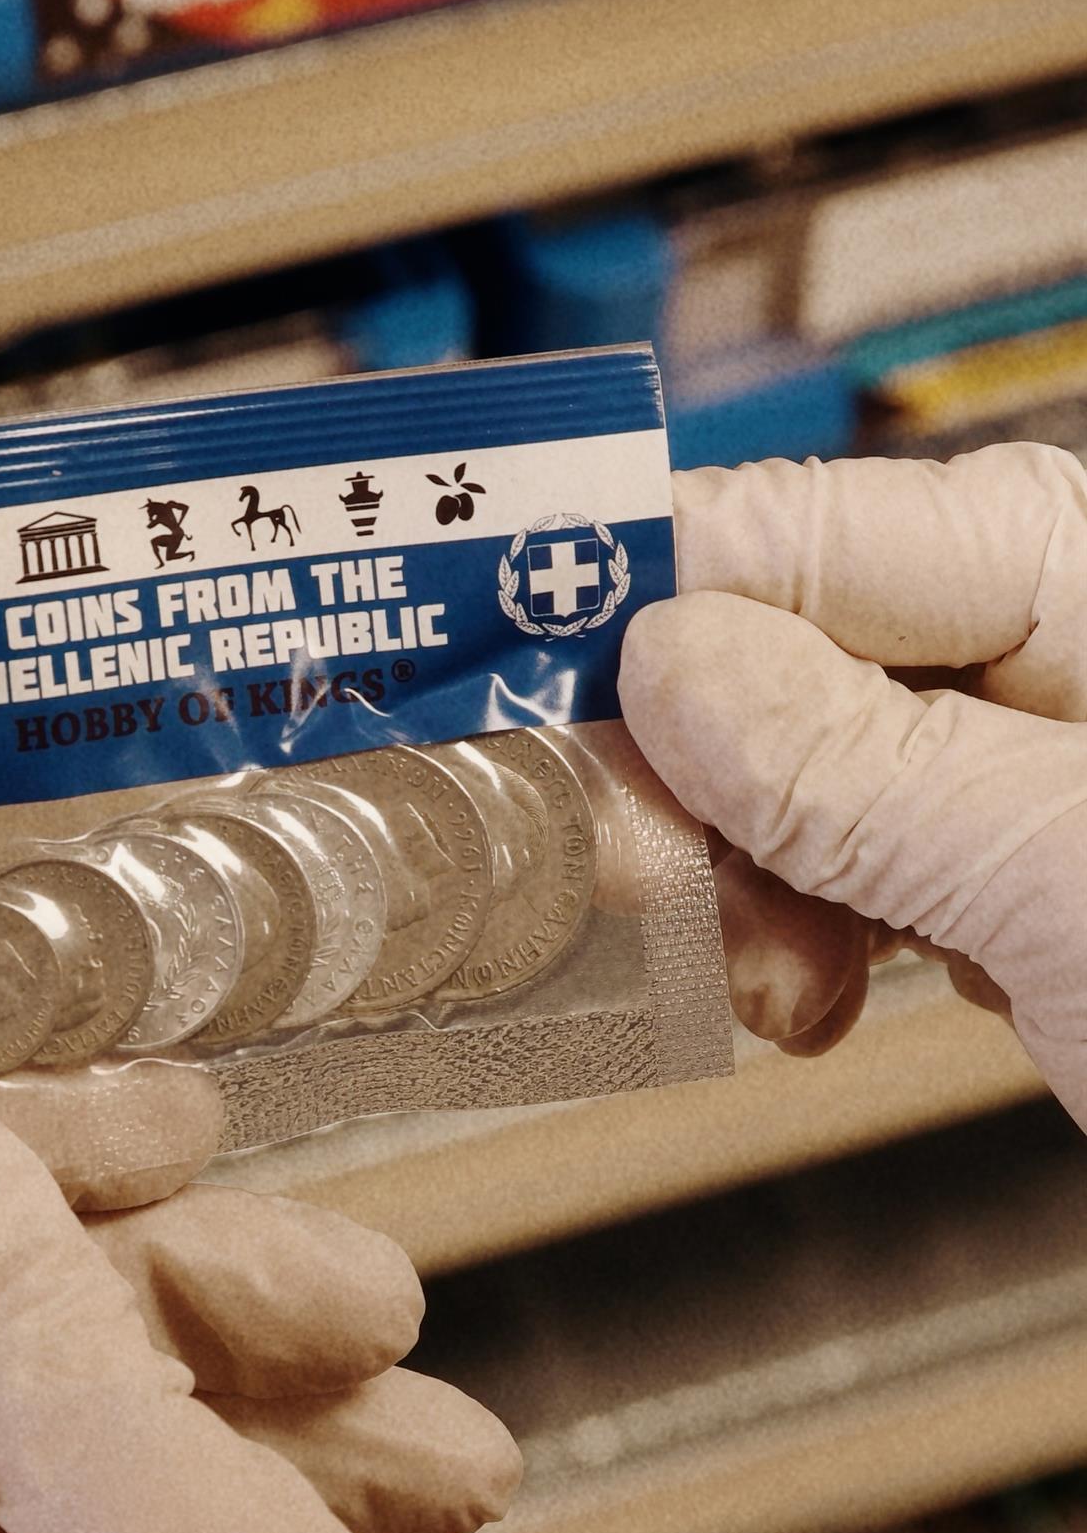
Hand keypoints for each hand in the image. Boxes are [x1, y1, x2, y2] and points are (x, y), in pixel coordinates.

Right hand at [619, 445, 1086, 1126]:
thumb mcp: (1080, 878)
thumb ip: (857, 763)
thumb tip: (660, 659)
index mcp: (1080, 575)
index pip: (786, 534)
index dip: (632, 606)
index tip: (502, 693)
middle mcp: (1049, 650)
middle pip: (769, 660)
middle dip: (688, 784)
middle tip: (636, 887)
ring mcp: (1029, 767)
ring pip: (790, 778)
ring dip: (742, 883)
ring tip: (774, 987)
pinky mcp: (1017, 873)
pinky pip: (848, 865)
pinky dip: (804, 935)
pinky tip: (823, 998)